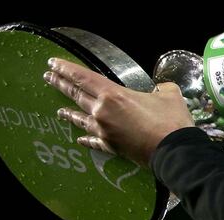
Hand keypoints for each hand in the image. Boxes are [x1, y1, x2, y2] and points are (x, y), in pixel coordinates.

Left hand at [43, 58, 193, 165]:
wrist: (175, 151)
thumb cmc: (172, 121)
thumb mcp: (170, 95)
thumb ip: (161, 88)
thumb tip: (160, 89)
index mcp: (114, 95)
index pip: (83, 77)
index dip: (66, 69)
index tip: (52, 63)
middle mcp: (102, 112)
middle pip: (76, 96)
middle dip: (61, 85)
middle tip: (48, 78)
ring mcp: (104, 131)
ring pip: (81, 119)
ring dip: (69, 114)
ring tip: (59, 111)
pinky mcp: (111, 147)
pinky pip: (93, 141)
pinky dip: (86, 139)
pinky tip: (79, 139)